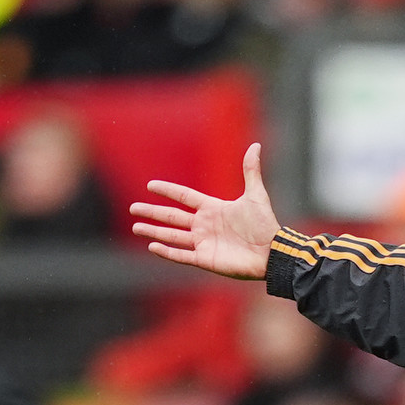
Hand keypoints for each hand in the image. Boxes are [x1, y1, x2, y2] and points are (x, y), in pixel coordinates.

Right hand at [132, 143, 280, 280]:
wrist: (271, 252)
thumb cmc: (265, 225)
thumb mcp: (255, 195)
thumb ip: (250, 171)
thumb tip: (255, 145)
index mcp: (213, 208)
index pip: (184, 197)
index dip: (168, 191)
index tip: (151, 186)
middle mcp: (204, 225)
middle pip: (172, 216)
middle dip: (152, 212)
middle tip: (133, 208)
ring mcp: (203, 243)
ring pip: (172, 236)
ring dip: (153, 231)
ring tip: (135, 227)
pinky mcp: (205, 259)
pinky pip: (181, 255)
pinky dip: (167, 252)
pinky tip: (151, 247)